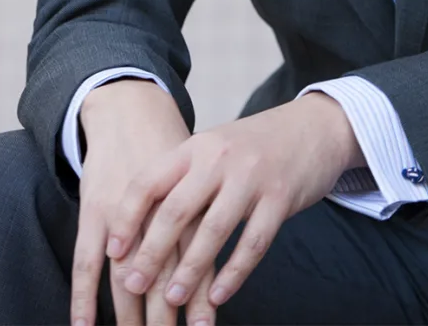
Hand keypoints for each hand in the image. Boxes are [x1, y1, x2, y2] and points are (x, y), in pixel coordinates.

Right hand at [72, 78, 190, 325]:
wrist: (134, 111)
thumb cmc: (173, 154)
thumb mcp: (201, 184)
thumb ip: (209, 223)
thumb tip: (218, 275)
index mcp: (193, 204)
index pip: (199, 262)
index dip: (202, 299)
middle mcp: (158, 212)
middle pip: (165, 277)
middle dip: (167, 317)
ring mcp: (122, 214)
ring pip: (126, 277)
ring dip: (131, 316)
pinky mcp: (92, 211)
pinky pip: (85, 262)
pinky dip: (83, 297)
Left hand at [105, 93, 363, 325]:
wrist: (314, 127)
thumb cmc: (254, 146)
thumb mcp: (214, 149)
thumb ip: (183, 178)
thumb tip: (140, 225)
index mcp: (196, 146)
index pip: (149, 181)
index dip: (128, 217)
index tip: (113, 249)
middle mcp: (220, 158)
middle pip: (177, 210)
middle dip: (152, 252)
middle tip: (132, 285)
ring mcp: (253, 178)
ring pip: (213, 231)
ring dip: (190, 271)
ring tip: (172, 299)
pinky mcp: (281, 198)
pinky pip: (253, 243)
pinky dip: (234, 273)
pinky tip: (218, 295)